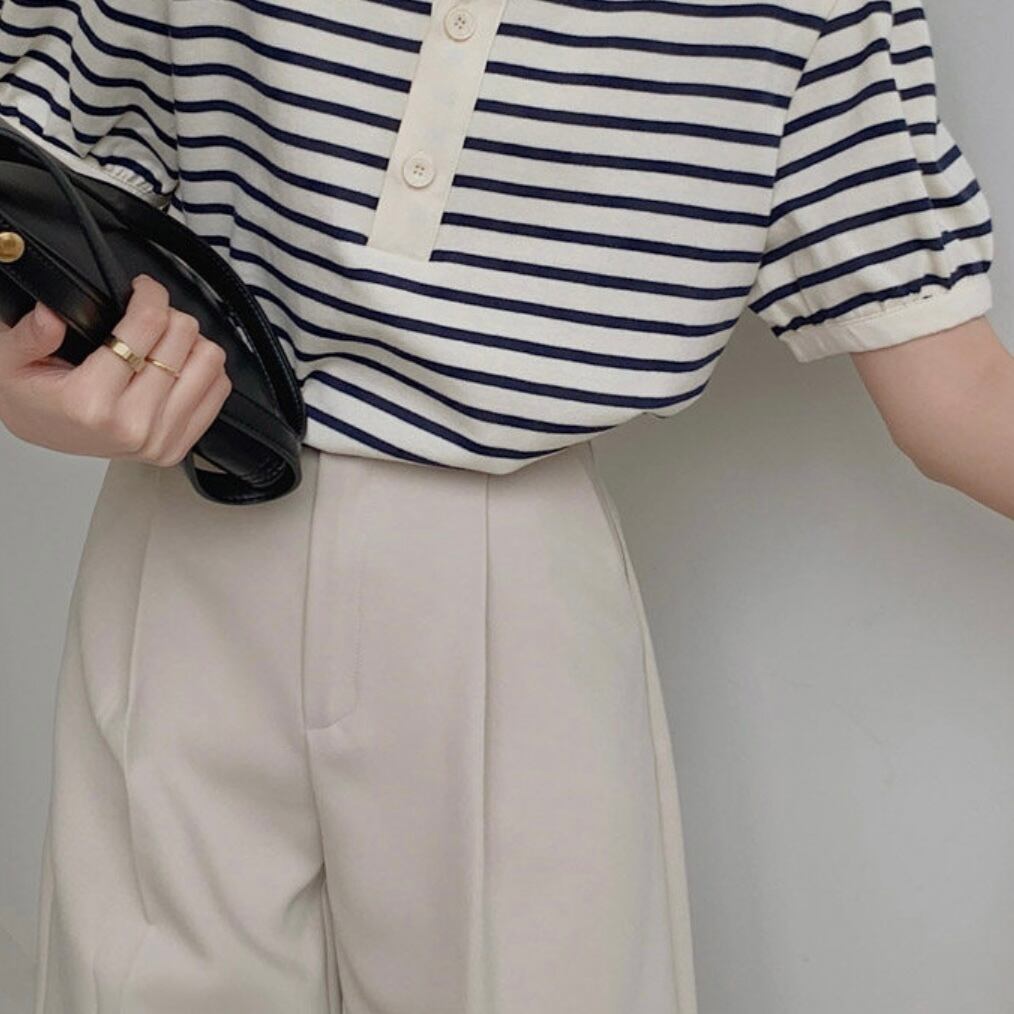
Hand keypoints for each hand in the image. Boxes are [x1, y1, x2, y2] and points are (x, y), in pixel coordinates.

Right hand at [0, 274, 231, 466]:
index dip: (150, 294)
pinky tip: (177, 365)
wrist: (45, 434)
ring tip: (163, 342)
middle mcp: (131, 424)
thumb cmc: (33, 397)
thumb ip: (30, 334)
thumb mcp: (11, 360)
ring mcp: (159, 439)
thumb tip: (51, 313)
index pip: (147, 325)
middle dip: (167, 315)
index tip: (142, 289)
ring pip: (210, 362)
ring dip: (190, 343)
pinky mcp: (178, 447)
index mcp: (91, 400)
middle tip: (148, 317)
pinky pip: (219, 391)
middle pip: (184, 338)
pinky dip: (204, 370)